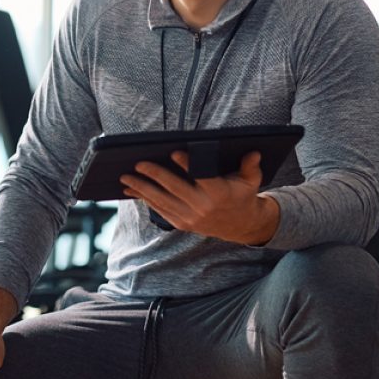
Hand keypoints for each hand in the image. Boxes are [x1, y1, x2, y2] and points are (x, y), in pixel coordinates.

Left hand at [120, 150, 279, 245]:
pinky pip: (160, 210)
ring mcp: (190, 218)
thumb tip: (253, 152)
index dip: (187, 165)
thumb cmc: (243, 195)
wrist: (240, 226)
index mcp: (219, 193)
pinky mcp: (181, 224)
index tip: (173, 153)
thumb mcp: (251, 181)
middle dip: (154, 175)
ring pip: (162, 201)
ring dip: (142, 189)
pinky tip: (132, 190)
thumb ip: (250, 166)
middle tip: (137, 163)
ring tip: (125, 177)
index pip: (201, 177)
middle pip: (174, 189)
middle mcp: (202, 207)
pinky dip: (145, 200)